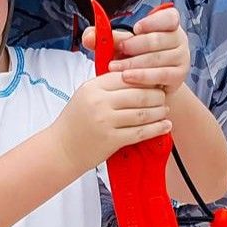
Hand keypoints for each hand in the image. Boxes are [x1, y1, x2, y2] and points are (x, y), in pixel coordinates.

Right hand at [48, 71, 170, 170]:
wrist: (61, 149)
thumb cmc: (75, 122)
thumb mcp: (85, 95)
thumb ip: (107, 85)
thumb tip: (137, 76)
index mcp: (93, 87)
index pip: (127, 77)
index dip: (144, 79)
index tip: (154, 82)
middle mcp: (99, 102)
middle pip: (138, 94)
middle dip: (156, 95)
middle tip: (163, 97)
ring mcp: (105, 122)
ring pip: (142, 113)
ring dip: (159, 112)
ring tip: (164, 111)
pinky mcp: (112, 140)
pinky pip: (141, 132)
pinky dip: (157, 129)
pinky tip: (165, 126)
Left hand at [82, 5, 191, 91]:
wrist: (148, 85)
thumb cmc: (134, 58)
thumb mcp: (120, 46)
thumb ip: (105, 38)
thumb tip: (89, 36)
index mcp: (169, 24)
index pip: (169, 16)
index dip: (153, 22)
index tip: (136, 29)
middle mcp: (179, 39)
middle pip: (160, 39)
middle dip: (136, 44)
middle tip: (120, 49)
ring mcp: (182, 57)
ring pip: (158, 58)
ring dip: (134, 63)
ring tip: (115, 67)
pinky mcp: (179, 76)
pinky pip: (161, 74)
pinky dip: (143, 76)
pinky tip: (127, 77)